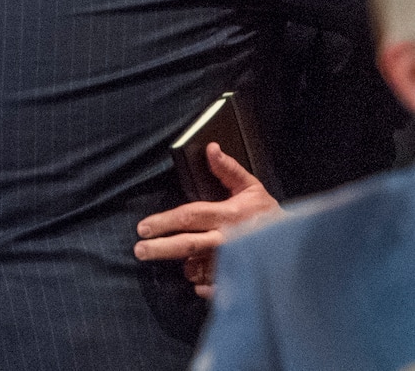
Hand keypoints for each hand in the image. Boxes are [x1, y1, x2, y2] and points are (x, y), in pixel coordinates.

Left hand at [134, 143, 280, 296]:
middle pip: (188, 245)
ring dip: (184, 267)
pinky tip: (196, 282)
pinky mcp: (240, 282)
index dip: (164, 221)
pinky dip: (203, 287)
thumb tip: (210, 148)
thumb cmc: (269, 214)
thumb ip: (227, 169)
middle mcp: (228, 240)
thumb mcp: (250, 186)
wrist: (298, 243)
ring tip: (174, 264)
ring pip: (198, 269)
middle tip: (139, 250)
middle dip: (161, 248)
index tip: (144, 227)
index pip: (189, 216)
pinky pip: (215, 289)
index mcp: (228, 215)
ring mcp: (233, 264)